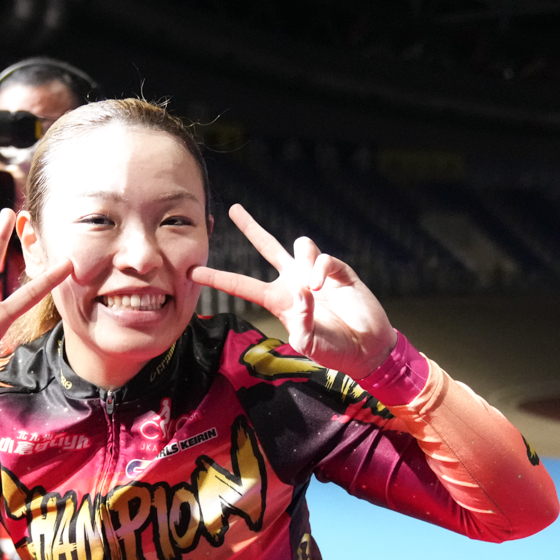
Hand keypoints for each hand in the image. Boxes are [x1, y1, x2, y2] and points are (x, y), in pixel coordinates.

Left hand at [189, 205, 396, 377]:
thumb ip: (302, 326)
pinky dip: (321, 270)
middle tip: (233, 209)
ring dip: (304, 260)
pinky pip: (323, 258)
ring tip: (315, 290)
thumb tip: (303, 294)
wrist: (365, 346)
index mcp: (278, 300)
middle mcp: (293, 281)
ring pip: (300, 245)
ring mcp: (314, 273)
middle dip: (251, 227)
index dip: (218, 278)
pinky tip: (324, 287)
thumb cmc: (333, 350)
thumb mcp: (310, 345)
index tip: (193, 271)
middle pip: (266, 247)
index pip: (241, 285)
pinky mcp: (337, 270)